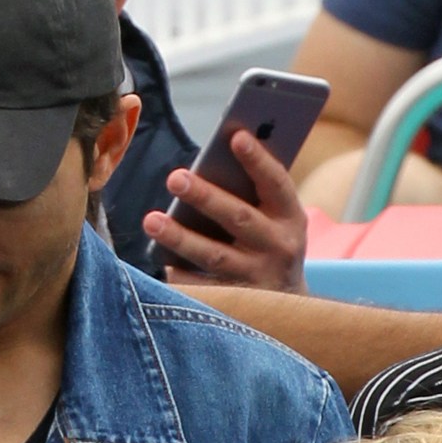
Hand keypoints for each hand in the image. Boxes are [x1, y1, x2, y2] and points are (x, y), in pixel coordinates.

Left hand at [142, 130, 308, 293]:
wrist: (288, 306)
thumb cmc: (269, 244)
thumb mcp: (275, 219)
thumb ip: (253, 192)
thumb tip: (214, 158)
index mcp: (291, 217)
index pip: (276, 183)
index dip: (258, 160)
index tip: (236, 136)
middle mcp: (278, 247)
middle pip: (238, 218)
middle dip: (205, 197)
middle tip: (175, 178)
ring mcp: (257, 277)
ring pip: (214, 255)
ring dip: (180, 237)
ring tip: (151, 220)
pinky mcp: (237, 302)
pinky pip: (203, 289)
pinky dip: (181, 276)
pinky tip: (160, 264)